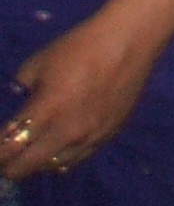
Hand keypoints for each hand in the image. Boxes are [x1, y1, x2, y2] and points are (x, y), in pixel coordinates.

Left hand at [4, 10, 160, 182]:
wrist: (130, 39)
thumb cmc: (81, 45)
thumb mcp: (39, 61)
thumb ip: (22, 86)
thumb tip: (21, 101)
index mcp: (46, 110)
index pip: (8, 147)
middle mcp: (66, 130)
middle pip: (25, 167)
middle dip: (9, 164)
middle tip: (7, 155)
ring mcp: (89, 135)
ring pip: (52, 166)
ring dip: (38, 160)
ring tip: (34, 148)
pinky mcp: (108, 134)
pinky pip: (77, 157)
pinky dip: (62, 154)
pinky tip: (60, 143)